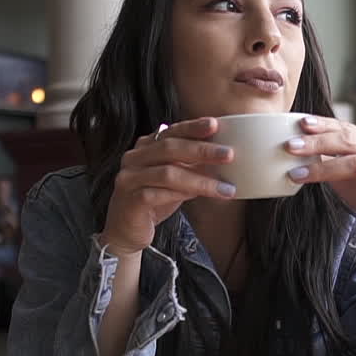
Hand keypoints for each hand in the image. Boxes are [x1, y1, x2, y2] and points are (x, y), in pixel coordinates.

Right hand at [100, 117, 235, 253]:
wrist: (127, 231)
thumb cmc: (154, 201)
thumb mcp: (176, 179)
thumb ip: (191, 165)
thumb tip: (223, 155)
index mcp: (145, 147)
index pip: (171, 131)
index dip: (193, 127)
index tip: (215, 125)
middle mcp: (134, 158)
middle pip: (170, 148)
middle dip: (202, 150)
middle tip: (228, 154)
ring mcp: (129, 178)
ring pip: (168, 173)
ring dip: (200, 180)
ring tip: (225, 188)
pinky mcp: (130, 200)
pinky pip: (157, 194)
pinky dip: (180, 195)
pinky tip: (199, 197)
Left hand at [285, 116, 355, 245]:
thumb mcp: (338, 174)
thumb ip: (322, 160)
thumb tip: (292, 151)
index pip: (341, 127)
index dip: (321, 124)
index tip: (299, 124)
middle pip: (347, 140)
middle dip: (316, 143)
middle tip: (290, 148)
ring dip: (328, 167)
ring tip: (302, 173)